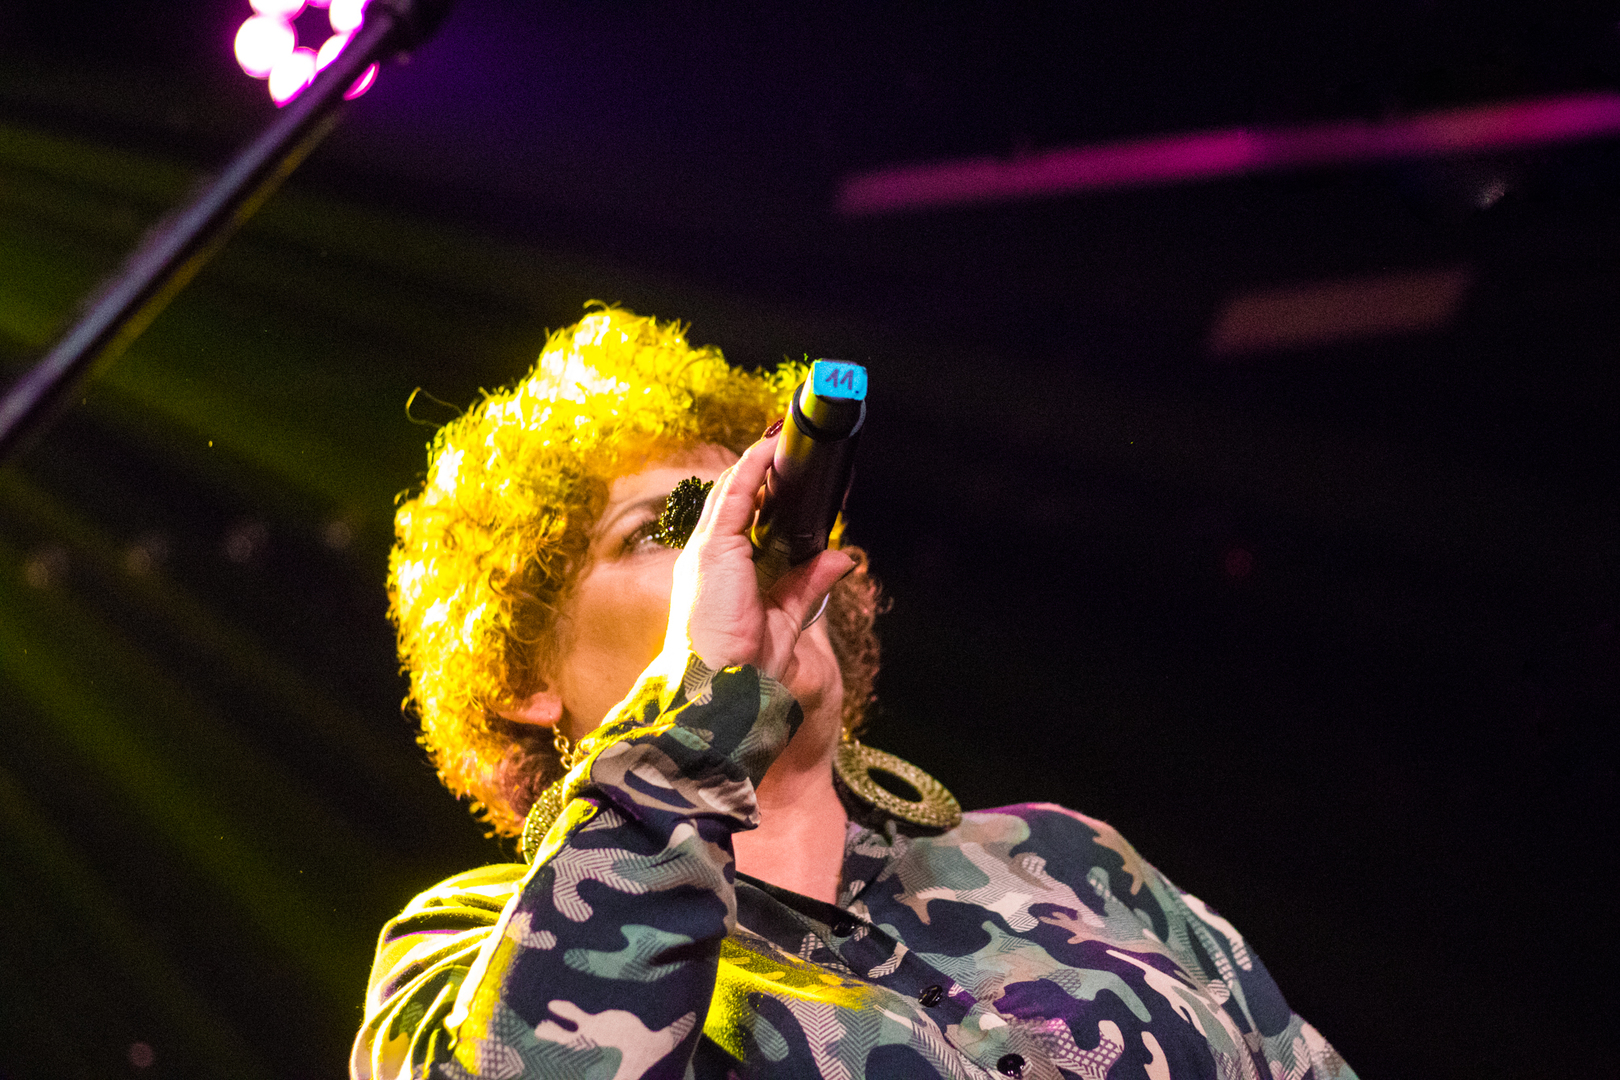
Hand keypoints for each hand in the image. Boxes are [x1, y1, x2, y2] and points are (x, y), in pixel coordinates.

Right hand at [661, 431, 853, 682]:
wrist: (719, 690)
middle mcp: (705, 557)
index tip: (782, 475)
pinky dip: (752, 468)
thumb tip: (840, 556)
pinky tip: (771, 449)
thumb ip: (807, 583)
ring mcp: (706, 550)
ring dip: (755, 462)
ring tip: (780, 437)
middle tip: (783, 444)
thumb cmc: (742, 666)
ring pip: (730, 491)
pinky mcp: (714, 548)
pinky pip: (735, 495)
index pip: (735, 520)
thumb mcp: (785, 618)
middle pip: (730, 499)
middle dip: (756, 471)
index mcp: (716, 574)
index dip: (757, 493)